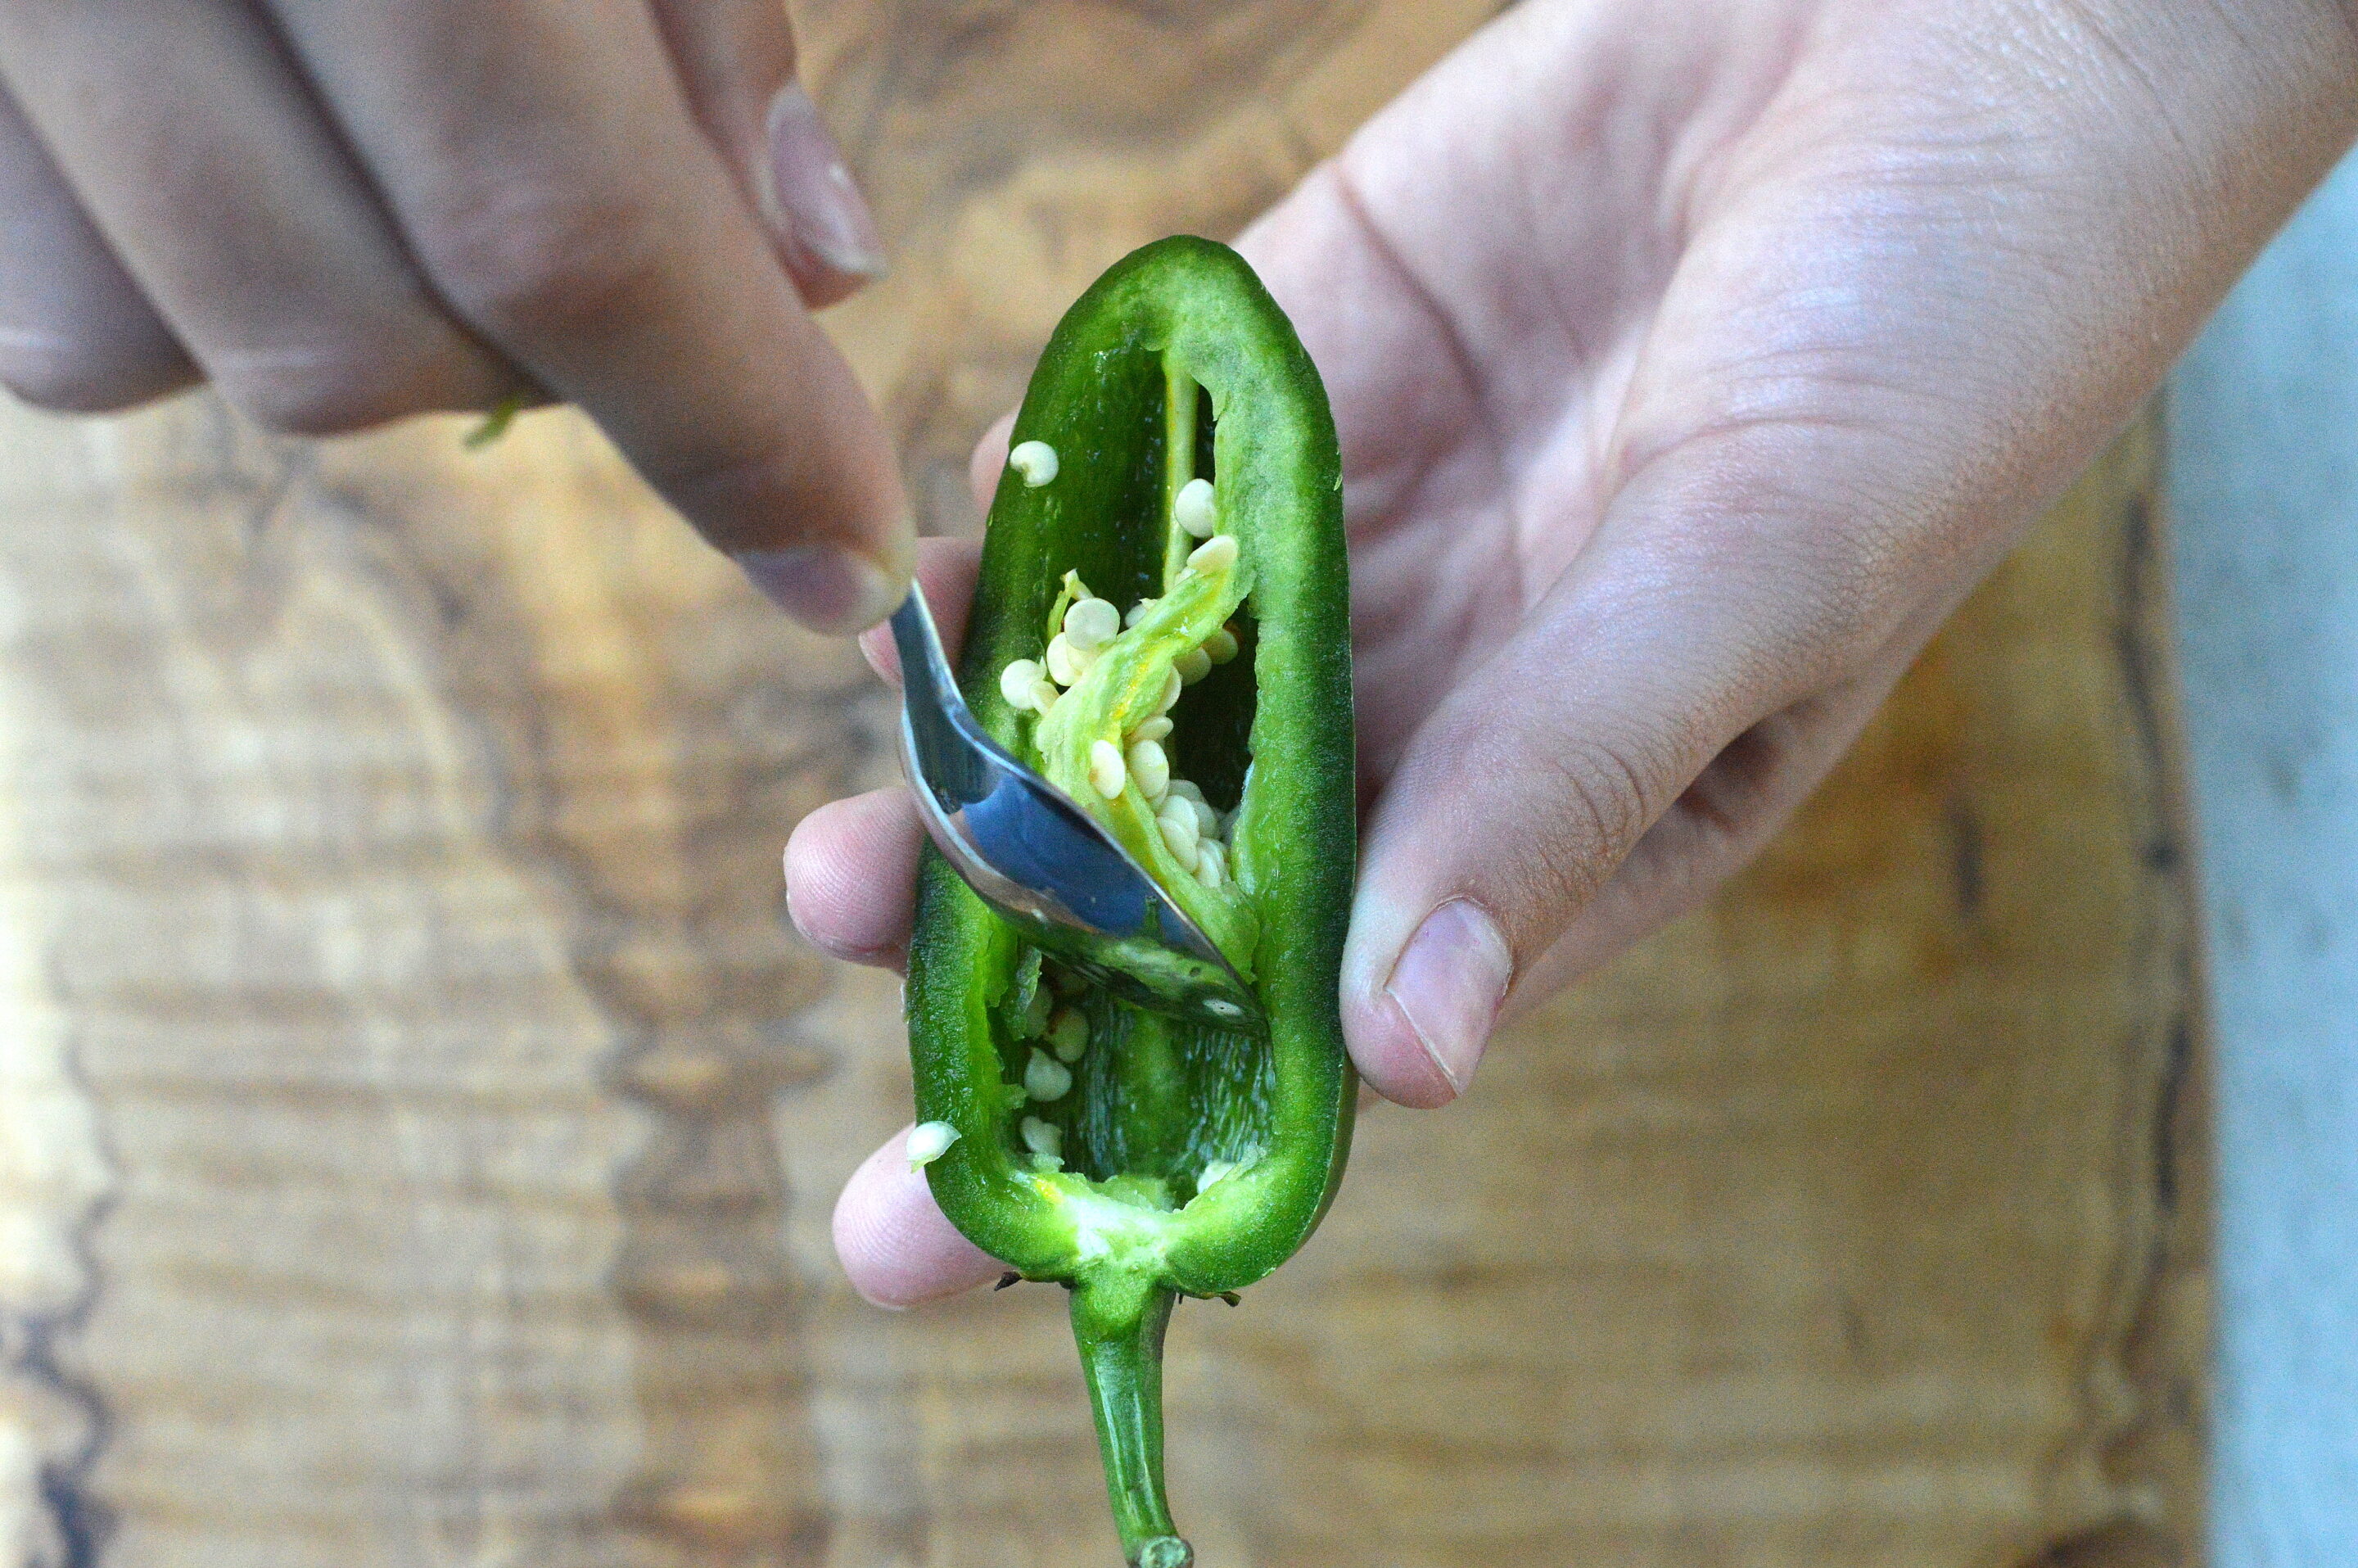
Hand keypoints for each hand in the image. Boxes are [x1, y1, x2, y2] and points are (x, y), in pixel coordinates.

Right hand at [0, 0, 912, 632]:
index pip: (547, 217)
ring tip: (424, 144)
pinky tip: (262, 134)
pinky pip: (35, 296)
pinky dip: (183, 274)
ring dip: (356, 316)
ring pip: (156, 350)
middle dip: (539, 367)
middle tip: (647, 259)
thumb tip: (813, 267)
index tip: (844, 555)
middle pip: (341, 338)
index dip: (724, 421)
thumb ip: (708, 5)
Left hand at [793, 0, 2357, 1301]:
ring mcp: (1346, 542)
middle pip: (1182, 884)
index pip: (1326, 1025)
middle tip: (862, 1044)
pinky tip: (932, 606)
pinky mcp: (1293, 369)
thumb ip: (1567, 784)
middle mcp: (1430, 705)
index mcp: (1558, 821)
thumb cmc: (1942, 333)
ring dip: (983, 787)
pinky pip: (1120, 484)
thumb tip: (1408, 1050)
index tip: (976, 1245)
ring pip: (1119, 699)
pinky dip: (1026, 547)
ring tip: (844, 870)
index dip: (1156, 1136)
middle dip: (1015, 974)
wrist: (1943, 42)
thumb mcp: (1764, 580)